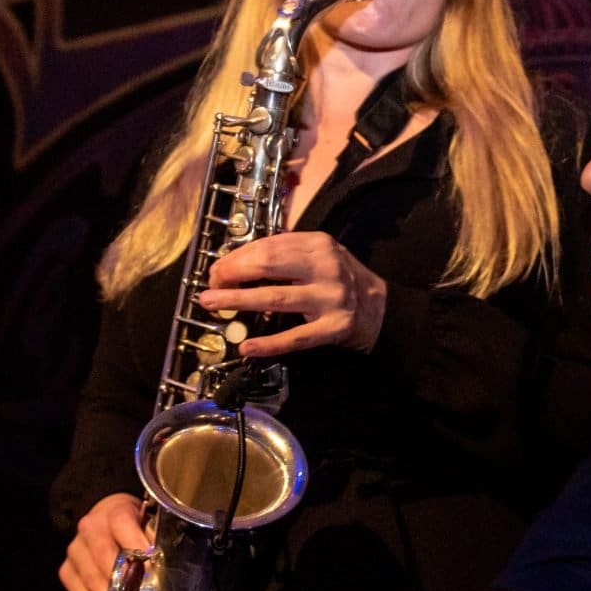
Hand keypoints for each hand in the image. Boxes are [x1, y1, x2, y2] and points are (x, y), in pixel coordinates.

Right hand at [62, 492, 150, 590]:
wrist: (103, 518)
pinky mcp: (67, 571)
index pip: (124, 528)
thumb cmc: (134, 524)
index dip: (138, 552)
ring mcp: (76, 552)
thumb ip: (158, 540)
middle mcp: (90, 530)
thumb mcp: (149, 520)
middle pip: (105, 563)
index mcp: (115, 512)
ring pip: (93, 585)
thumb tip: (170, 568)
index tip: (153, 576)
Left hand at [198, 232, 388, 358]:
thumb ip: (286, 255)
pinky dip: (268, 343)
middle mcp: (326, 268)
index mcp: (319, 245)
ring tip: (211, 303)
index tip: (217, 269)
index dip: (237, 257)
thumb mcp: (320, 256)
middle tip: (210, 285)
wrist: (380, 309)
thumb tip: (236, 263)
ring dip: (238, 301)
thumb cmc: (341, 280)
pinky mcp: (333, 328)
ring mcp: (331, 299)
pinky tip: (246, 346)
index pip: (269, 246)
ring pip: (276, 298)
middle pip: (269, 265)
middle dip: (233, 274)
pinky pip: (295, 338)